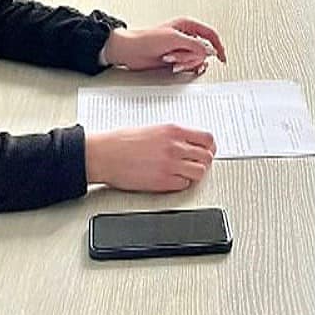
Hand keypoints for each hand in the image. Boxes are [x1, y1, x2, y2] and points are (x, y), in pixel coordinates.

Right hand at [85, 124, 215, 191]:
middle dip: (204, 161)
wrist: (105, 154)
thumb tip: (189, 142)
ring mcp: (170, 165)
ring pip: (199, 172)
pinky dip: (182, 184)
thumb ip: (174, 135)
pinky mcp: (162, 182)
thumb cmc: (123, 141)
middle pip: (207, 157)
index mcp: (174, 131)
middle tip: (197, 164)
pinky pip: (184, 185)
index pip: (207, 138)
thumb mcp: (154, 129)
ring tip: (185, 173)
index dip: (210, 147)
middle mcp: (175, 147)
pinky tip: (173, 180)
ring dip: (194, 174)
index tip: (207, 151)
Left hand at [104, 18, 225, 74]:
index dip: (218, 46)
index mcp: (188, 25)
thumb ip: (195, 45)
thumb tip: (209, 51)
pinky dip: (183, 67)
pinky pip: (188, 66)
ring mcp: (181, 48)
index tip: (222, 58)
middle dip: (192, 57)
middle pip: (203, 50)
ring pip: (196, 59)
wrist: (130, 51)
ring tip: (171, 59)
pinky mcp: (176, 59)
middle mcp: (186, 36)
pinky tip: (175, 66)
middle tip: (179, 57)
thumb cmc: (146, 39)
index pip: (211, 35)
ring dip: (185, 62)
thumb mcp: (174, 39)